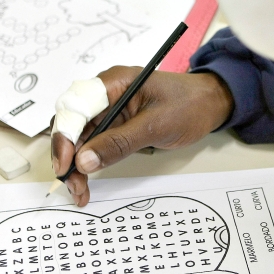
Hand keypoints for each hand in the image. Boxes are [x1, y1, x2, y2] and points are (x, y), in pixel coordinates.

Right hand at [52, 66, 233, 205]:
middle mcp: (104, 93)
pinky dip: (88, 163)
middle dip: (67, 155)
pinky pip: (92, 143)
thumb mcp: (156, 126)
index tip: (66, 165)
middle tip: (73, 184)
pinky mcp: (113, 123)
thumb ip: (119, 143)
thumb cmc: (188, 105)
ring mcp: (108, 109)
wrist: (208, 103)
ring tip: (80, 191)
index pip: (75, 107)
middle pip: (71, 123)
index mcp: (112, 83)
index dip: (64, 137)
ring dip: (75, 165)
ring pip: (78, 137)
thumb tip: (85, 161)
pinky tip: (86, 182)